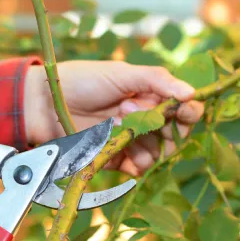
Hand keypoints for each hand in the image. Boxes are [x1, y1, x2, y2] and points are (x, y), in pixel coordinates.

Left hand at [25, 61, 203, 174]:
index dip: (188, 112)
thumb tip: (192, 93)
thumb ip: (157, 80)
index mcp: (149, 97)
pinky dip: (136, 161)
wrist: (47, 102)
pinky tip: (121, 146)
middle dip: (163, 126)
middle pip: (173, 135)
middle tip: (132, 109)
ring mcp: (130, 141)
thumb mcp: (122, 73)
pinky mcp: (115, 158)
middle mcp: (144, 120)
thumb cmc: (83, 81)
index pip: (182, 110)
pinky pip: (138, 167)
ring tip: (117, 120)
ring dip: (144, 140)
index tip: (185, 110)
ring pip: (157, 153)